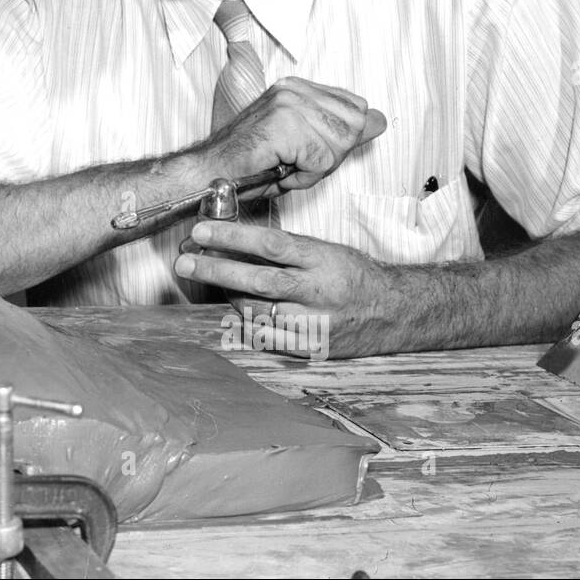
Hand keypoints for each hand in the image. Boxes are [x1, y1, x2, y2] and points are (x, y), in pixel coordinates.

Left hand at [174, 219, 401, 358]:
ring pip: (259, 311)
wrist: (395, 311)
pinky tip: (237, 311)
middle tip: (184, 261)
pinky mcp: (314, 349)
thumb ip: (284, 248)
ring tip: (214, 282)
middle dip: (216, 270)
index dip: (233, 237)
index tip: (202, 231)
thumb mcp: (324, 250)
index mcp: (322, 260)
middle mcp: (319, 292)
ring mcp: (316, 324)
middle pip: (259, 281)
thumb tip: (232, 238)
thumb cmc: (352, 275)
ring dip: (229, 296)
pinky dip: (248, 324)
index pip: (271, 244)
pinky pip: (269, 338)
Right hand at [195, 77, 386, 198]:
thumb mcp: (304, 146)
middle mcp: (294, 89)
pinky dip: (304, 176)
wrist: (207, 174)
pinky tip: (279, 171)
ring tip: (285, 166)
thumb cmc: (249, 165)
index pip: (355, 109)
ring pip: (338, 145)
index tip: (304, 150)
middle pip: (353, 126)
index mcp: (298, 88)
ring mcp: (287, 103)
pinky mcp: (282, 124)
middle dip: (330, 155)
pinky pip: (320, 160)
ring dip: (315, 167)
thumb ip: (342, 131)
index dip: (338, 140)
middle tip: (294, 162)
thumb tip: (380, 120)